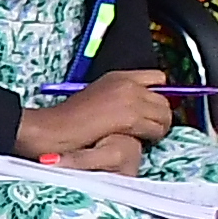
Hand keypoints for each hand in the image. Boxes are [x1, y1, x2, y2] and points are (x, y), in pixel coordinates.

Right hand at [13, 77, 171, 173]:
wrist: (53, 129)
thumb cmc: (68, 121)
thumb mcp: (97, 99)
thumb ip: (120, 98)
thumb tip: (142, 110)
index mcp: (118, 76)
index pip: (158, 77)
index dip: (159, 96)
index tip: (152, 111)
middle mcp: (127, 82)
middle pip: (165, 99)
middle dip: (160, 116)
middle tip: (148, 131)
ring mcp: (129, 98)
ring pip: (164, 115)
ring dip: (158, 129)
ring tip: (142, 138)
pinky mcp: (130, 116)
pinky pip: (156, 129)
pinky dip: (150, 138)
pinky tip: (136, 142)